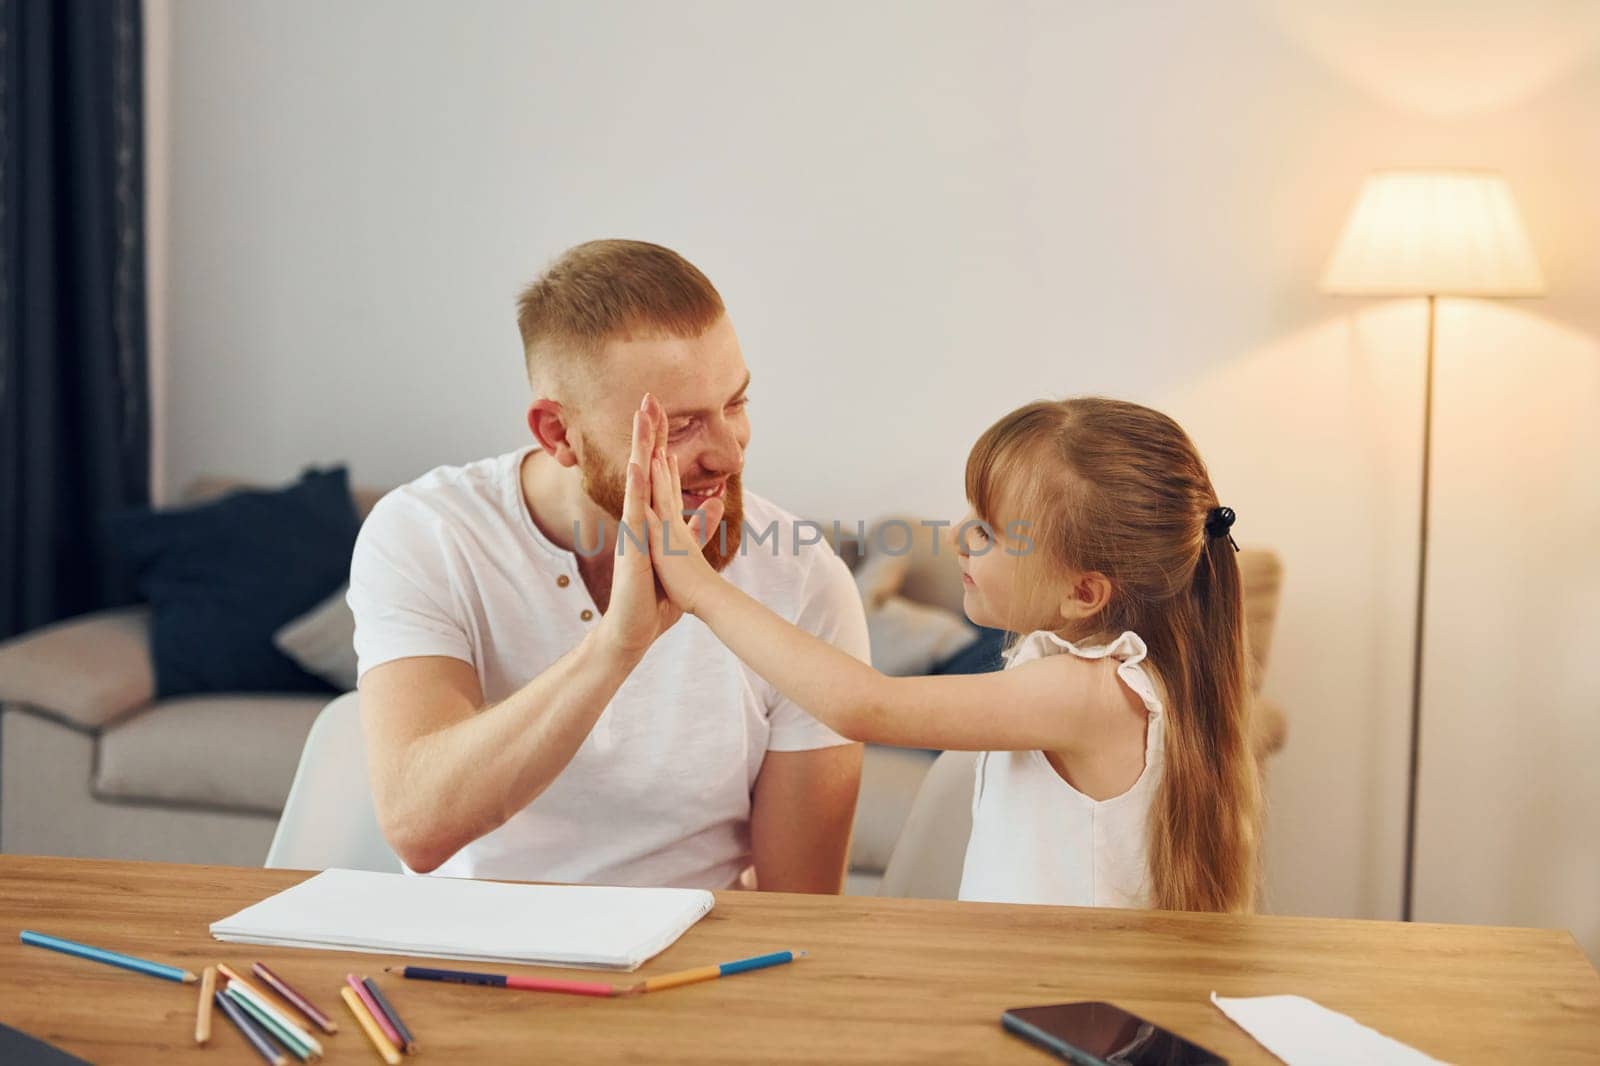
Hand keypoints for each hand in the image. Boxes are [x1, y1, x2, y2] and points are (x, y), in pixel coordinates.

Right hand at [596, 397, 715, 657]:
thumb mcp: (685, 552)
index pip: (659, 470)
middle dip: (646, 432)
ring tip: (640, 417)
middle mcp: (641, 516)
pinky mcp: (633, 544)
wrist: (637, 625)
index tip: (660, 410)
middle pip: (645, 465)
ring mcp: (635, 528)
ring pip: (636, 479)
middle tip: (647, 396)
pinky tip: (639, 465)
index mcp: (654, 516)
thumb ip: (698, 525)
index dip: (660, 440)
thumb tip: (717, 501)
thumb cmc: (657, 593)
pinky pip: (634, 510)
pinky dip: (636, 487)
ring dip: (639, 448)